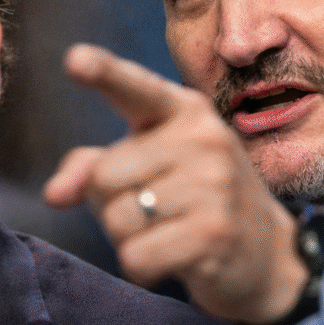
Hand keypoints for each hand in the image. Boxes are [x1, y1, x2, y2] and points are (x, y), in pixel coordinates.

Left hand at [44, 43, 308, 324]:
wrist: (269, 254)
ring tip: (167, 232)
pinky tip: (173, 258)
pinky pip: (136, 257)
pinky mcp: (215, 233)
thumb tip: (54, 193)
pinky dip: (141, 267)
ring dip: (128, 238)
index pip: (135, 87)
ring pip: (117, 219)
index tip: (73, 57)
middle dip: (110, 204)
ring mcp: (214, 185)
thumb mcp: (147, 168)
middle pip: (104, 176)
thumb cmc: (193, 201)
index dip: (102, 72)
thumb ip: (93, 166)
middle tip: (153, 210)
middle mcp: (202, 139)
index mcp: (183, 111)